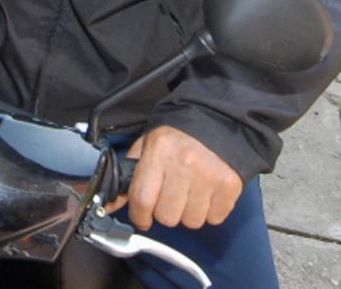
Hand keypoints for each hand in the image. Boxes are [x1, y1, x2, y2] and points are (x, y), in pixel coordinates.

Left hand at [105, 126, 242, 230]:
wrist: (217, 119)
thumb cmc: (177, 135)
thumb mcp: (147, 145)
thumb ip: (128, 175)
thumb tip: (109, 205)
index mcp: (159, 151)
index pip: (142, 199)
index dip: (139, 216)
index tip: (142, 217)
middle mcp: (184, 164)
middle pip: (167, 216)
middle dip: (165, 211)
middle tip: (169, 195)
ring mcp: (209, 175)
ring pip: (191, 222)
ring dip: (188, 212)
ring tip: (190, 191)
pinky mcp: (230, 185)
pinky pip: (214, 218)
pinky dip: (209, 211)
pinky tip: (206, 192)